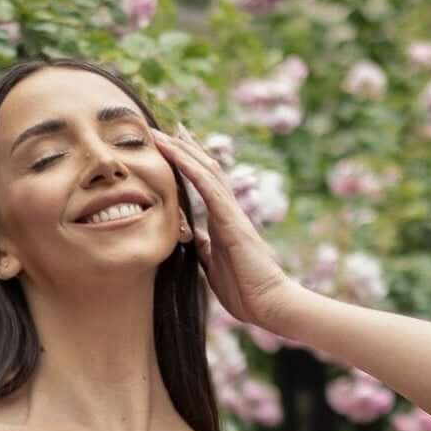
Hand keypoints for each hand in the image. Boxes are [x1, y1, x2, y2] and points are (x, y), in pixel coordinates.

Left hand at [157, 125, 303, 335]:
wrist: (268, 303)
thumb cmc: (245, 290)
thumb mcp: (214, 265)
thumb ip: (205, 248)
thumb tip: (192, 237)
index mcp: (222, 220)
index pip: (204, 184)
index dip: (189, 164)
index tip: (173, 146)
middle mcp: (228, 210)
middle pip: (206, 169)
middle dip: (186, 147)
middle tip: (168, 126)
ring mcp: (231, 212)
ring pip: (206, 171)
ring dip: (183, 150)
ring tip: (163, 133)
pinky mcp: (231, 220)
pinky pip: (209, 188)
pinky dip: (192, 168)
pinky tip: (177, 153)